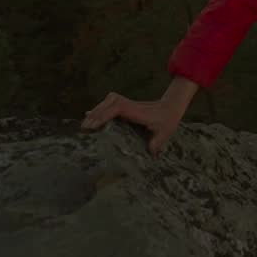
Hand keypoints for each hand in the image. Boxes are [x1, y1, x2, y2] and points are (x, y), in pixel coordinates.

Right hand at [81, 76, 200, 154]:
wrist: (171, 106)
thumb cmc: (168, 119)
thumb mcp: (165, 133)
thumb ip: (157, 143)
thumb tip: (151, 153)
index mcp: (137, 111)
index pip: (118, 108)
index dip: (105, 114)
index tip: (94, 124)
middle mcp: (130, 105)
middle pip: (109, 104)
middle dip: (96, 115)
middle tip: (84, 128)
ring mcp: (127, 103)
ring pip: (108, 102)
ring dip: (96, 111)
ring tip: (85, 124)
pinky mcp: (125, 105)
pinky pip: (109, 104)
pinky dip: (99, 109)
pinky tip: (89, 114)